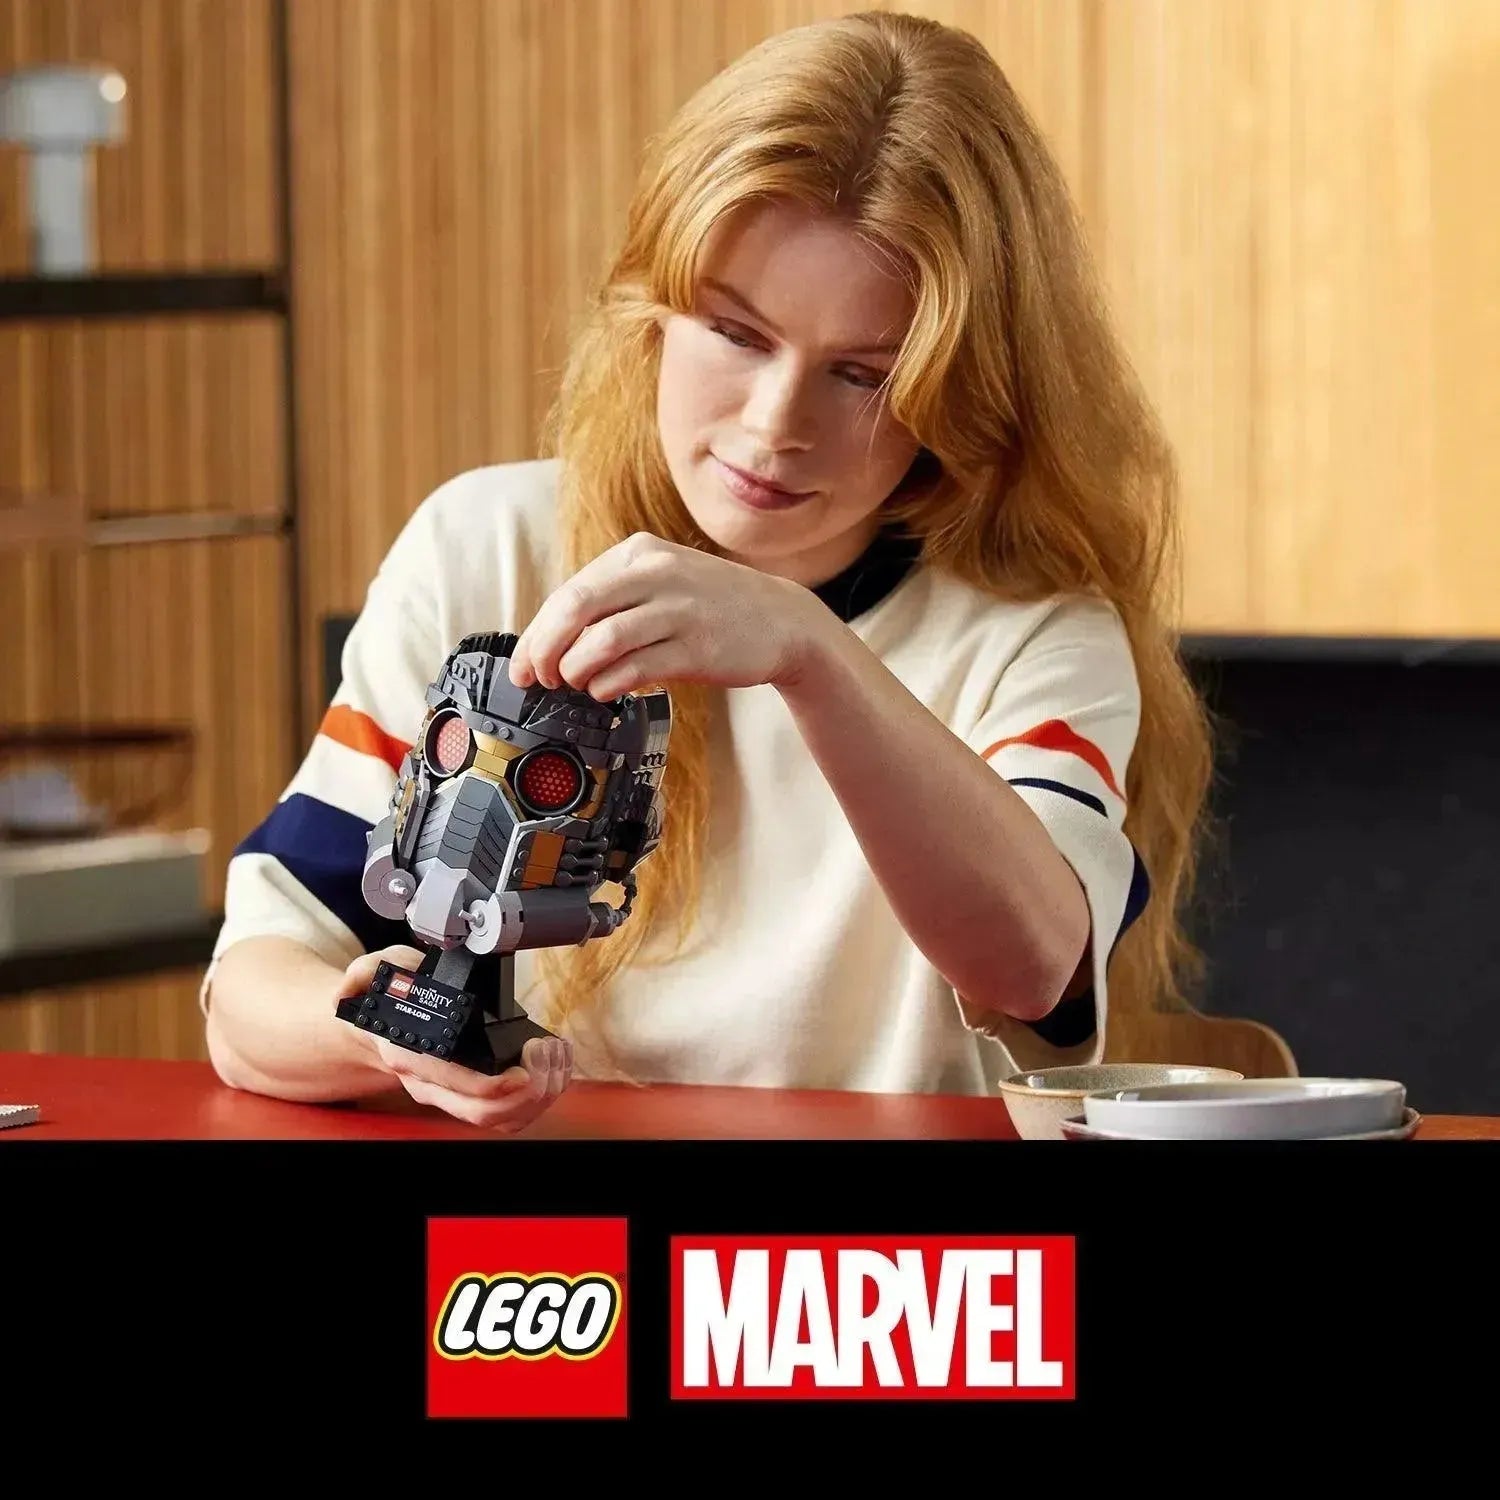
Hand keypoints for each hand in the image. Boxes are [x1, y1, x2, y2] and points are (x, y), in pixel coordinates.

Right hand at [336, 946, 572, 1133]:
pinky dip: (543, 1094)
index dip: (492, 1085)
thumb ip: (362, 973)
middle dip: (528, 1090)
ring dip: (542, 1092)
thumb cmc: (391, 996)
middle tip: (543, 1054)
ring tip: (553, 1053)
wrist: (384, 1024)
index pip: (453, 1085)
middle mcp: (432, 1085)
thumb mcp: (377, 972)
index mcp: (410, 1057)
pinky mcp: (474, 1095)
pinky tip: (553, 1063)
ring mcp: (454, 1095)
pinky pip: (514, 1113)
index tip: (522, 1066)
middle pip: (485, 1113)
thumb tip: (346, 990)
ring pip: (505, 1118)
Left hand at [506, 532, 828, 699]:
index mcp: (640, 553)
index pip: (569, 592)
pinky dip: (609, 684)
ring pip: (603, 640)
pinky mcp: (697, 647)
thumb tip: (552, 640)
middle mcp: (657, 574)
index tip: (524, 666)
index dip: (537, 633)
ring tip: (575, 685)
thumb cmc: (712, 608)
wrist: (784, 622)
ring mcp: (679, 610)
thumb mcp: (663, 582)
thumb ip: (613, 600)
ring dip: (576, 670)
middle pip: (576, 610)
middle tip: (539, 680)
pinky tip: (606, 691)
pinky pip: (636, 668)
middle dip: (545, 651)